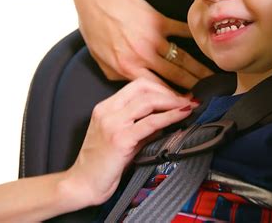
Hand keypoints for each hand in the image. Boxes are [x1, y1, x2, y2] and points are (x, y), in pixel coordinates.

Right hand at [67, 79, 198, 204]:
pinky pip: (151, 122)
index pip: (137, 85)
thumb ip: (140, 128)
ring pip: (148, 100)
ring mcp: (113, 124)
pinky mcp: (120, 139)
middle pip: (143, 87)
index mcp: (105, 108)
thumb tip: (165, 120)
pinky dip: (170, 116)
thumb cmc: (101, 166)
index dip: (160, 87)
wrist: (82, 185)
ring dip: (173, 101)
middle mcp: (107, 111)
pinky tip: (182, 115)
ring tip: (189, 106)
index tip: (177, 95)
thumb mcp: (120, 139)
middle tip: (186, 100)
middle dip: (168, 91)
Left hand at [70, 0, 212, 89]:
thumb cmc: (95, 28)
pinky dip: (194, 38)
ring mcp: (152, 38)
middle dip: (193, 88)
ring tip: (211, 78)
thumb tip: (131, 86)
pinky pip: (181, 31)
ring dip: (198, 69)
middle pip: (175, 76)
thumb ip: (116, 76)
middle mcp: (143, 56)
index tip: (184, 106)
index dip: (172, 100)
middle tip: (206, 95)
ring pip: (182, 58)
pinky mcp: (158, 21)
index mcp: (128, 68)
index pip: (155, 90)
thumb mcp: (100, 60)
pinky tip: (206, 45)